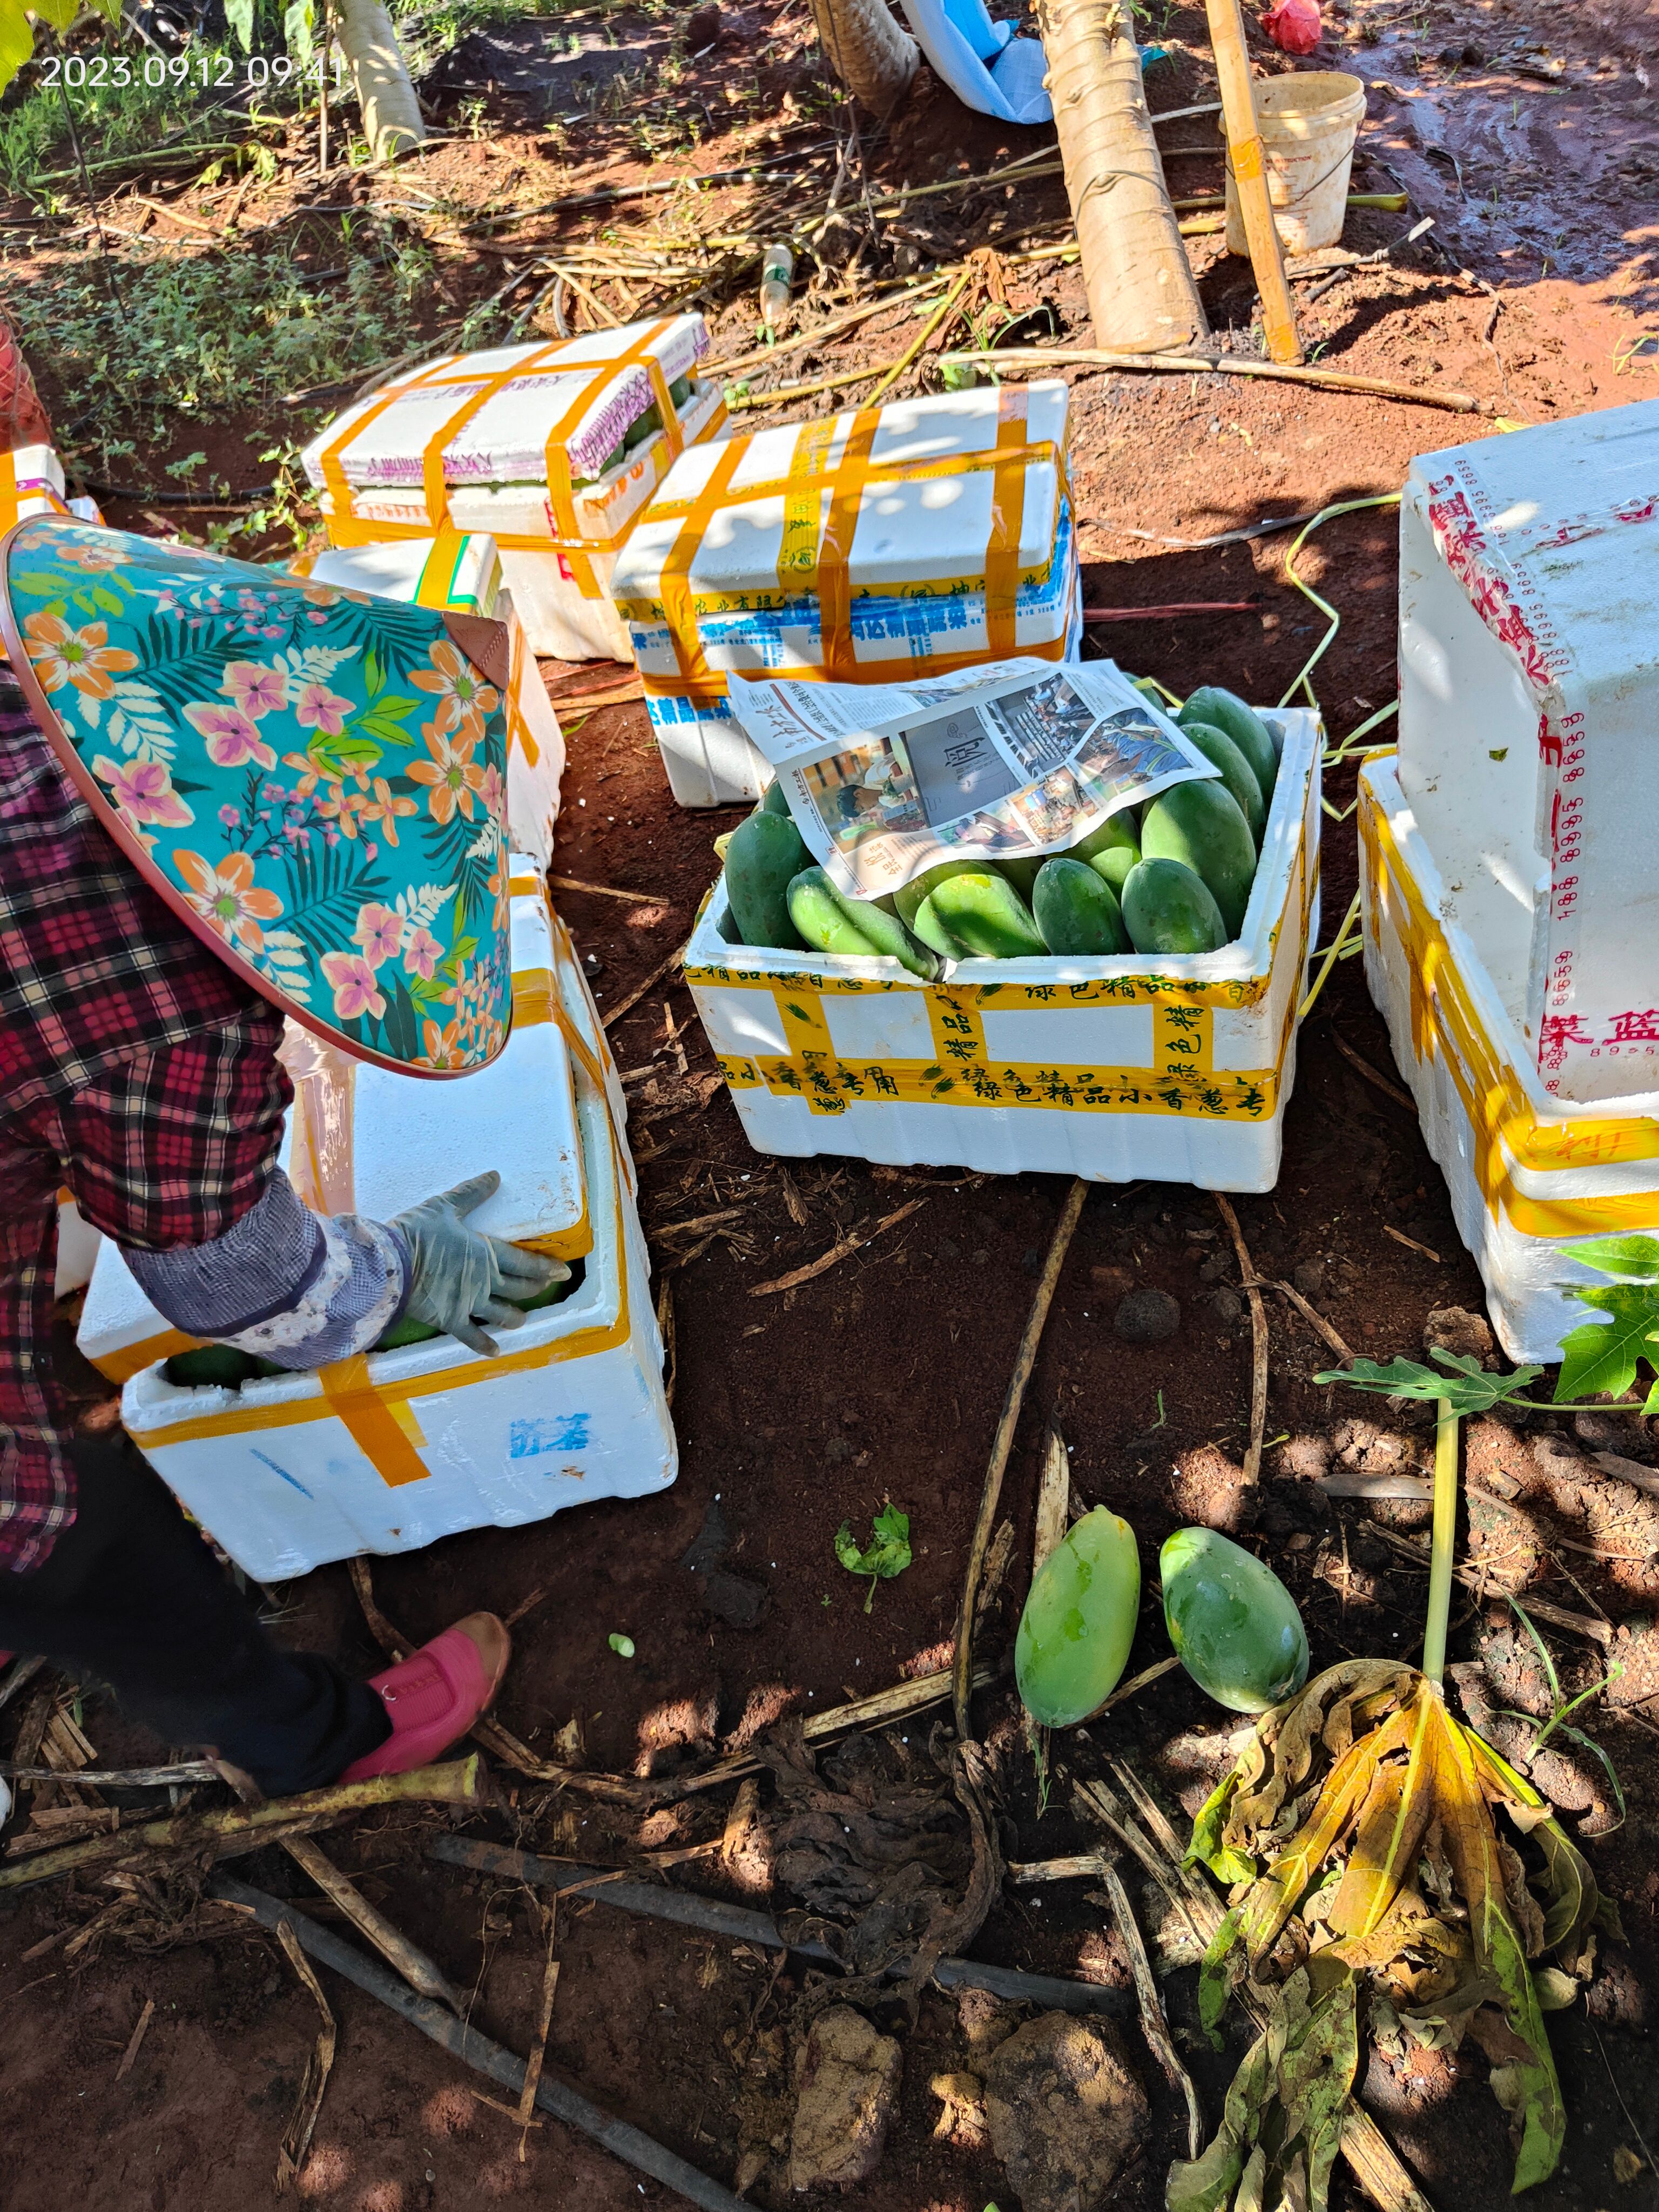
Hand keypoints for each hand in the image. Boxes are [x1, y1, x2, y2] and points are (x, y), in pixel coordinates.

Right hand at [391, 1172, 565, 1356]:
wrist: (389, 1263)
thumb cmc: (416, 1232)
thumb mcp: (445, 1206)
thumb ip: (471, 1194)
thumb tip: (495, 1176)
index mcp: (486, 1253)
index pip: (525, 1261)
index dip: (546, 1267)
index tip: (563, 1272)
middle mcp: (484, 1281)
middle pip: (519, 1288)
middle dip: (535, 1287)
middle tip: (545, 1287)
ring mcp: (469, 1303)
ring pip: (502, 1315)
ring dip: (515, 1318)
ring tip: (522, 1320)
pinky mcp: (450, 1320)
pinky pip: (472, 1337)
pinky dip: (484, 1346)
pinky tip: (496, 1352)